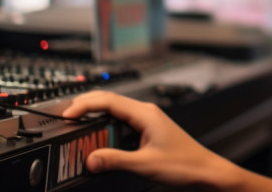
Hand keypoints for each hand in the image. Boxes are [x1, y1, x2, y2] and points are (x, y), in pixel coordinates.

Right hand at [62, 90, 229, 187]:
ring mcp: (147, 120)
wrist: (205, 170)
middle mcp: (146, 112)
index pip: (108, 100)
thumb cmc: (184, 164)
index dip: (84, 105)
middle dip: (86, 107)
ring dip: (95, 118)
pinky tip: (99, 138)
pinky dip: (106, 128)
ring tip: (77, 127)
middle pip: (109, 102)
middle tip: (66, 119)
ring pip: (115, 112)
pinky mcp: (148, 130)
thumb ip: (115, 160)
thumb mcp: (144, 164)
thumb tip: (90, 158)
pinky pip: (122, 123)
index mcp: (145, 113)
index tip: (67, 115)